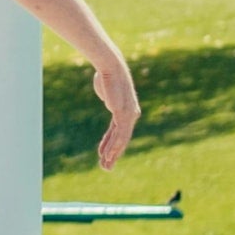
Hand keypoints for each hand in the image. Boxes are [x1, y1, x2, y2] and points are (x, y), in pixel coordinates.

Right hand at [90, 54, 141, 169]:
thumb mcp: (107, 90)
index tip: (102, 154)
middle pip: (122, 139)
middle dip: (114, 154)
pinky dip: (113, 146)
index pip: (118, 131)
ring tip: (106, 166)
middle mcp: (132, 115)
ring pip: (121, 140)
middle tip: (107, 167)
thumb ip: (108, 96)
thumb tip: (107, 95)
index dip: (109, 144)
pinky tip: (108, 155)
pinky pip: (119, 134)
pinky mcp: (123, 114)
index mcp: (128, 110)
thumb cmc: (106, 76)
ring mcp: (129, 115)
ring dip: (113, 155)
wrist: (111, 67)